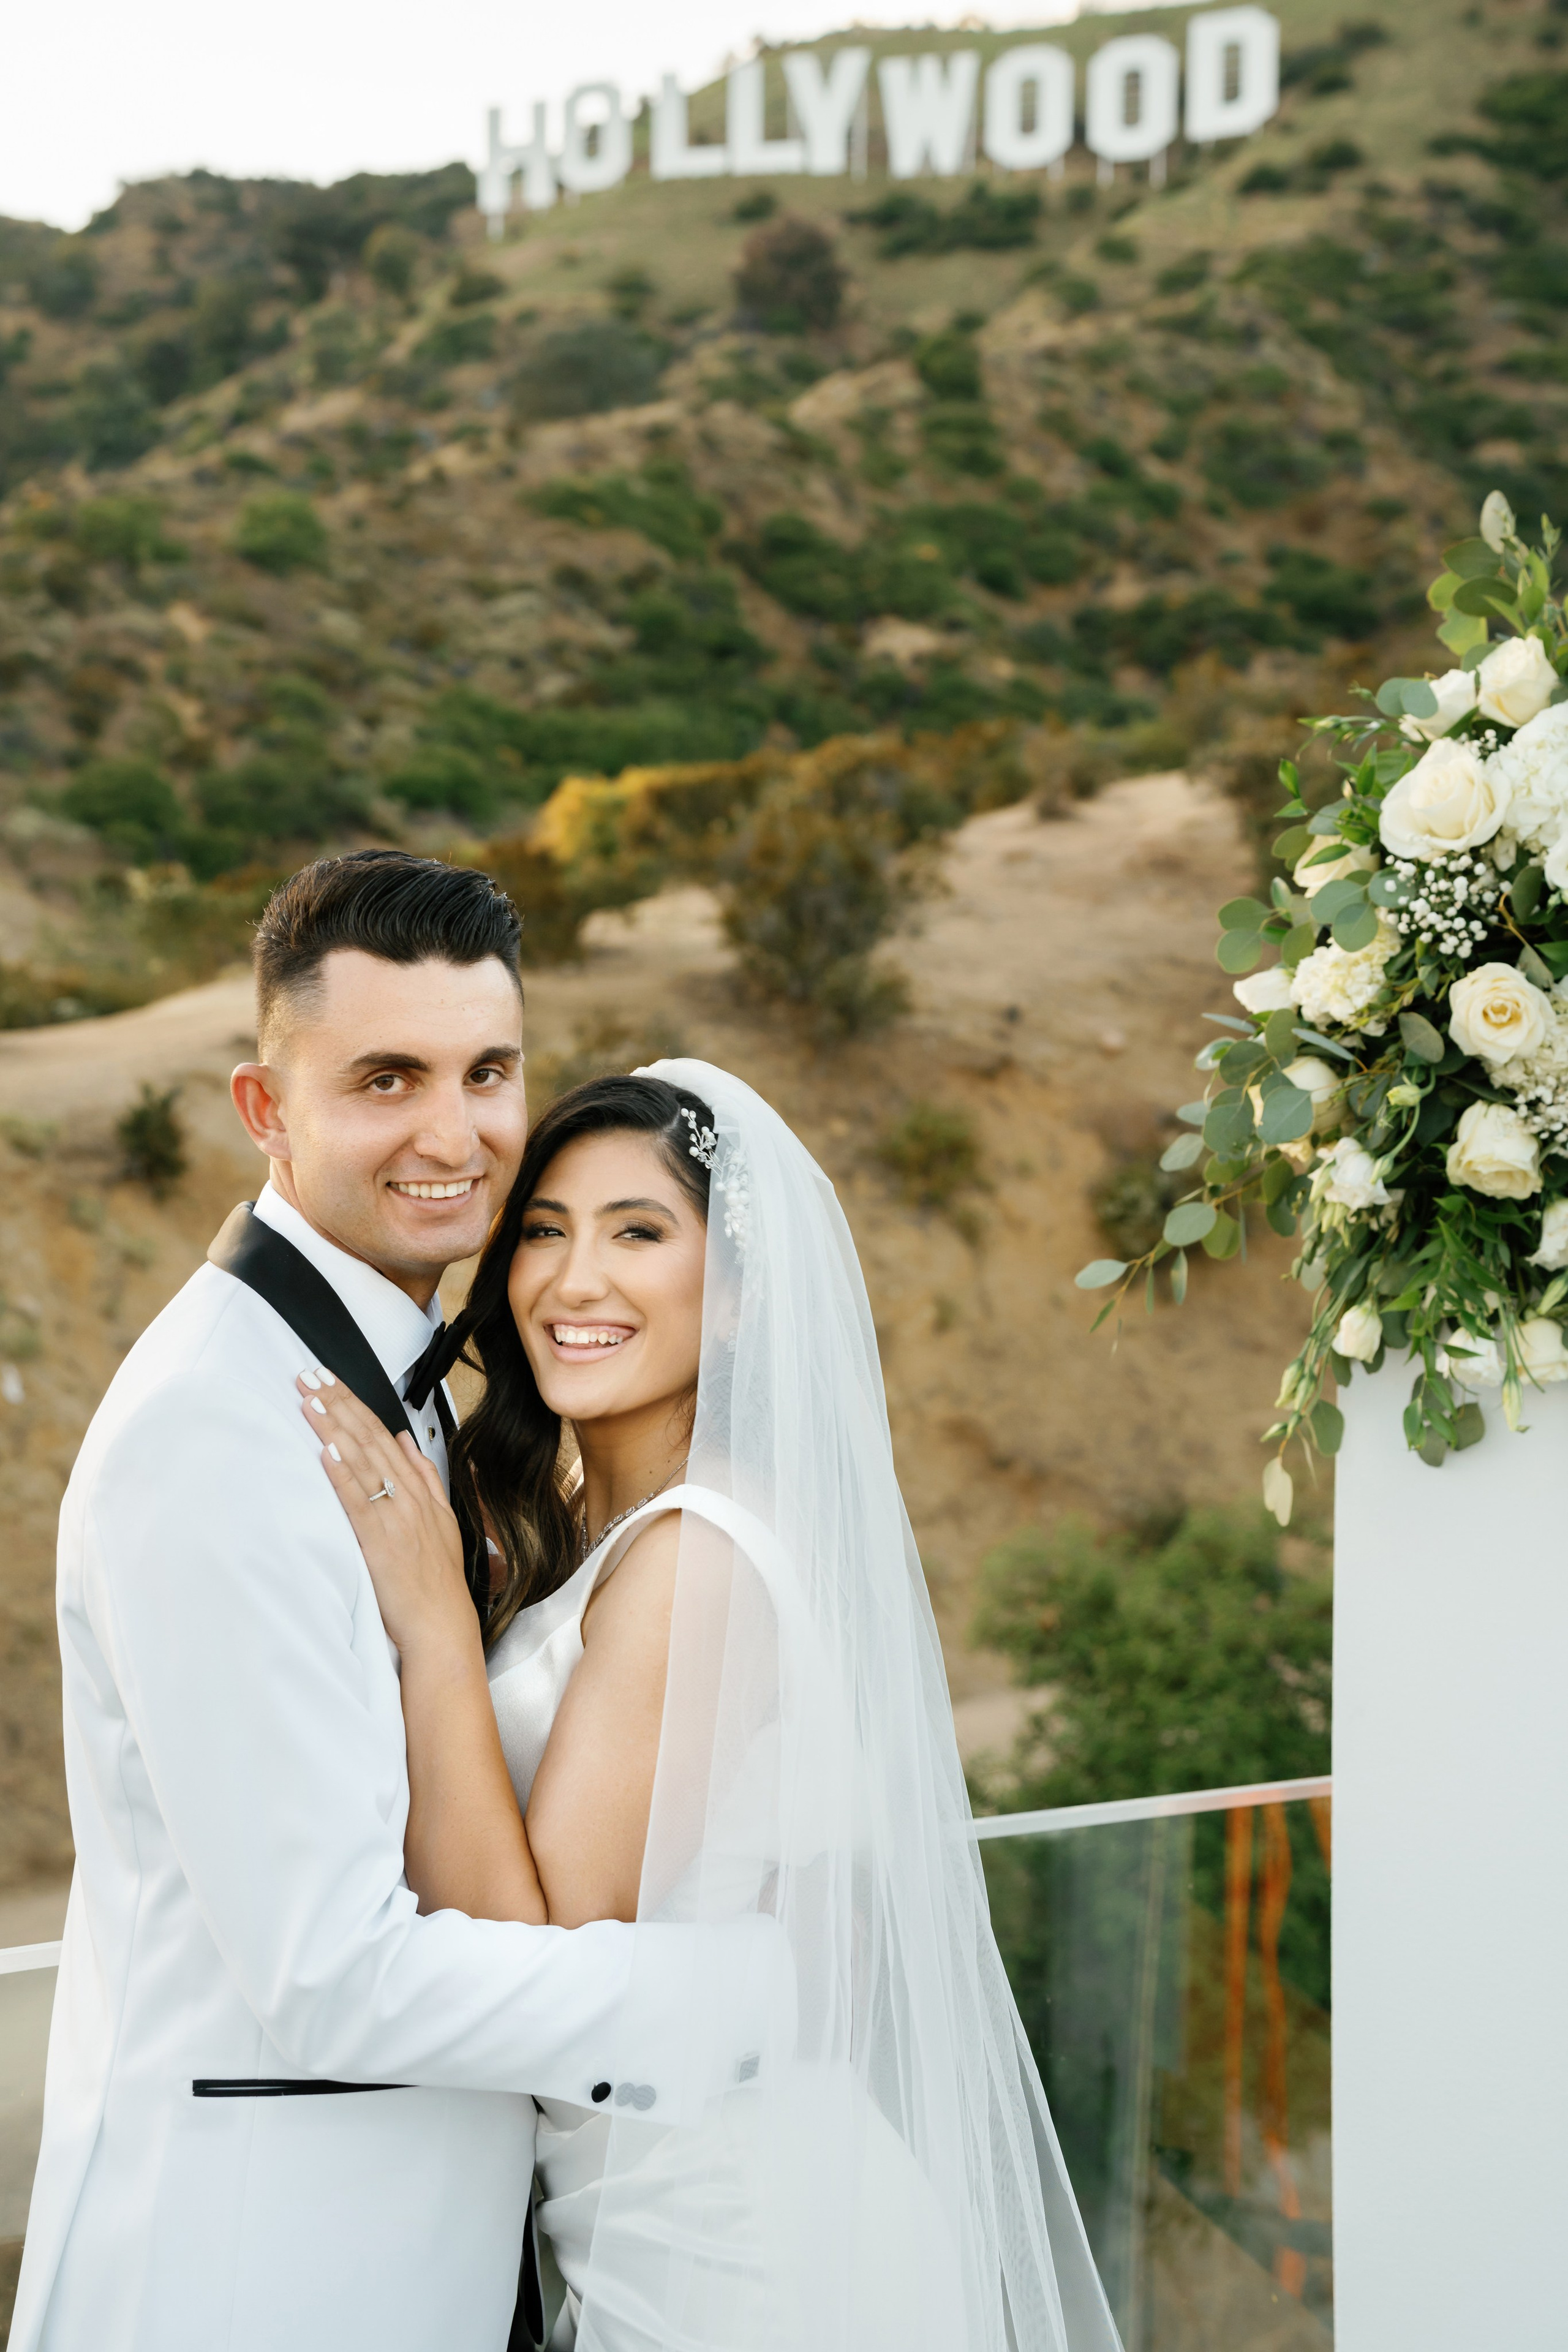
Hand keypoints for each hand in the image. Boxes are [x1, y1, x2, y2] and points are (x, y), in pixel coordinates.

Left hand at [297, 1370, 471, 1657]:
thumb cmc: (436, 1579)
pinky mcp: (380, 1542)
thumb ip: (424, 1476)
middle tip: (309, 1375)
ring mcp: (396, 1518)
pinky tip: (326, 1451)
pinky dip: (342, 1475)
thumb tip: (404, 1440)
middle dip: (338, 1403)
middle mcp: (409, 1497)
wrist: (441, 1623)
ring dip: (334, 1428)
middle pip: (369, 1439)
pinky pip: (359, 1502)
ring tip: (310, 1400)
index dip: (355, 1404)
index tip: (331, 1380)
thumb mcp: (441, 1519)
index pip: (382, 1435)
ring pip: (362, 1463)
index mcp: (420, 1490)